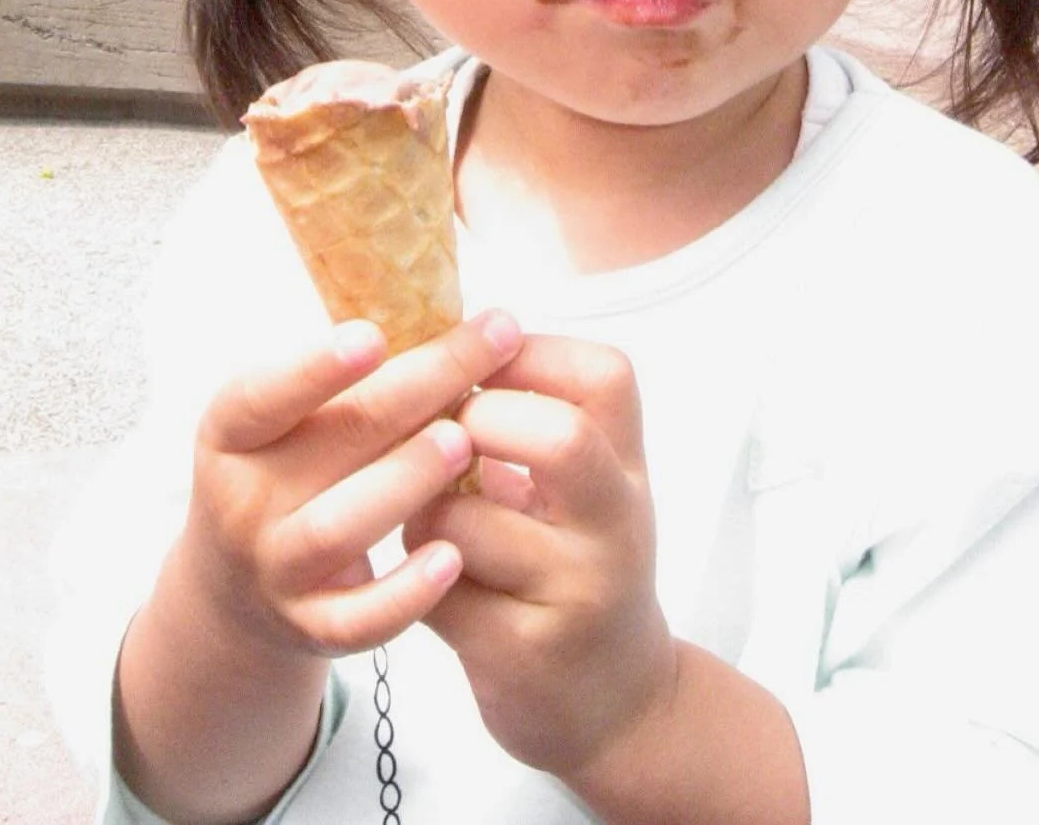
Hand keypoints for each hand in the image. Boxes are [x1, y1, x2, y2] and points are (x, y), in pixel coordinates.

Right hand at [177, 308, 524, 664]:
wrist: (238, 590)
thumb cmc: (291, 466)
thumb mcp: (289, 417)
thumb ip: (347, 374)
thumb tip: (444, 300)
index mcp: (232, 432)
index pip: (260, 395)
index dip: (313, 367)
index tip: (374, 334)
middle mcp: (242, 500)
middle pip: (329, 443)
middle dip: (414, 393)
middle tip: (485, 349)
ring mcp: (274, 569)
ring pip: (338, 528)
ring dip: (405, 481)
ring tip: (463, 442)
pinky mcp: (311, 628)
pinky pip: (357, 620)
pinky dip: (404, 594)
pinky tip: (452, 555)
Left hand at [401, 335, 677, 782]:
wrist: (616, 703)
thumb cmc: (574, 565)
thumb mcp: (585, 488)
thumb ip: (536, 417)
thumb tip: (439, 335)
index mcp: (628, 467)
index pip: (605, 375)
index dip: (528, 355)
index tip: (482, 368)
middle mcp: (618, 524)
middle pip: (560, 439)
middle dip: (476, 423)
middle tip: (445, 439)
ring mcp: (578, 593)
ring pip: (470, 522)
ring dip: (423, 509)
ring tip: (424, 516)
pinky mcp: (525, 655)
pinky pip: (437, 593)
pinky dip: (410, 576)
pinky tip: (421, 576)